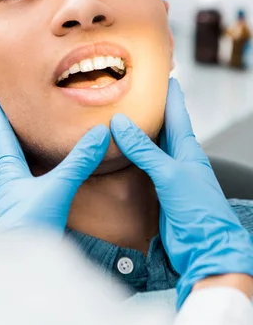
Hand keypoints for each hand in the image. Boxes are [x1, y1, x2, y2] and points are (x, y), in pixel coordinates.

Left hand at [0, 98, 110, 234]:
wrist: (17, 275)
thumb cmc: (27, 228)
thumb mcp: (56, 189)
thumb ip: (77, 163)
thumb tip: (98, 133)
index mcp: (9, 175)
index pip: (2, 138)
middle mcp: (8, 188)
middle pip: (6, 156)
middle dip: (6, 138)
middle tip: (4, 121)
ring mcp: (16, 206)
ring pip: (17, 176)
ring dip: (21, 161)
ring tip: (25, 150)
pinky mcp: (27, 222)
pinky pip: (29, 194)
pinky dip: (35, 183)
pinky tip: (43, 187)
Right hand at [111, 78, 252, 308]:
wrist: (203, 248)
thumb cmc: (198, 210)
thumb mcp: (170, 174)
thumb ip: (144, 150)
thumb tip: (120, 123)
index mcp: (188, 149)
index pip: (177, 114)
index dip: (170, 95)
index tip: (163, 76)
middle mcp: (179, 159)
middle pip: (164, 128)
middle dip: (152, 110)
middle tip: (137, 92)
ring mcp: (168, 176)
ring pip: (151, 148)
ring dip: (139, 133)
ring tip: (124, 116)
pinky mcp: (157, 192)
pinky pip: (142, 167)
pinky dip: (131, 157)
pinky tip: (121, 152)